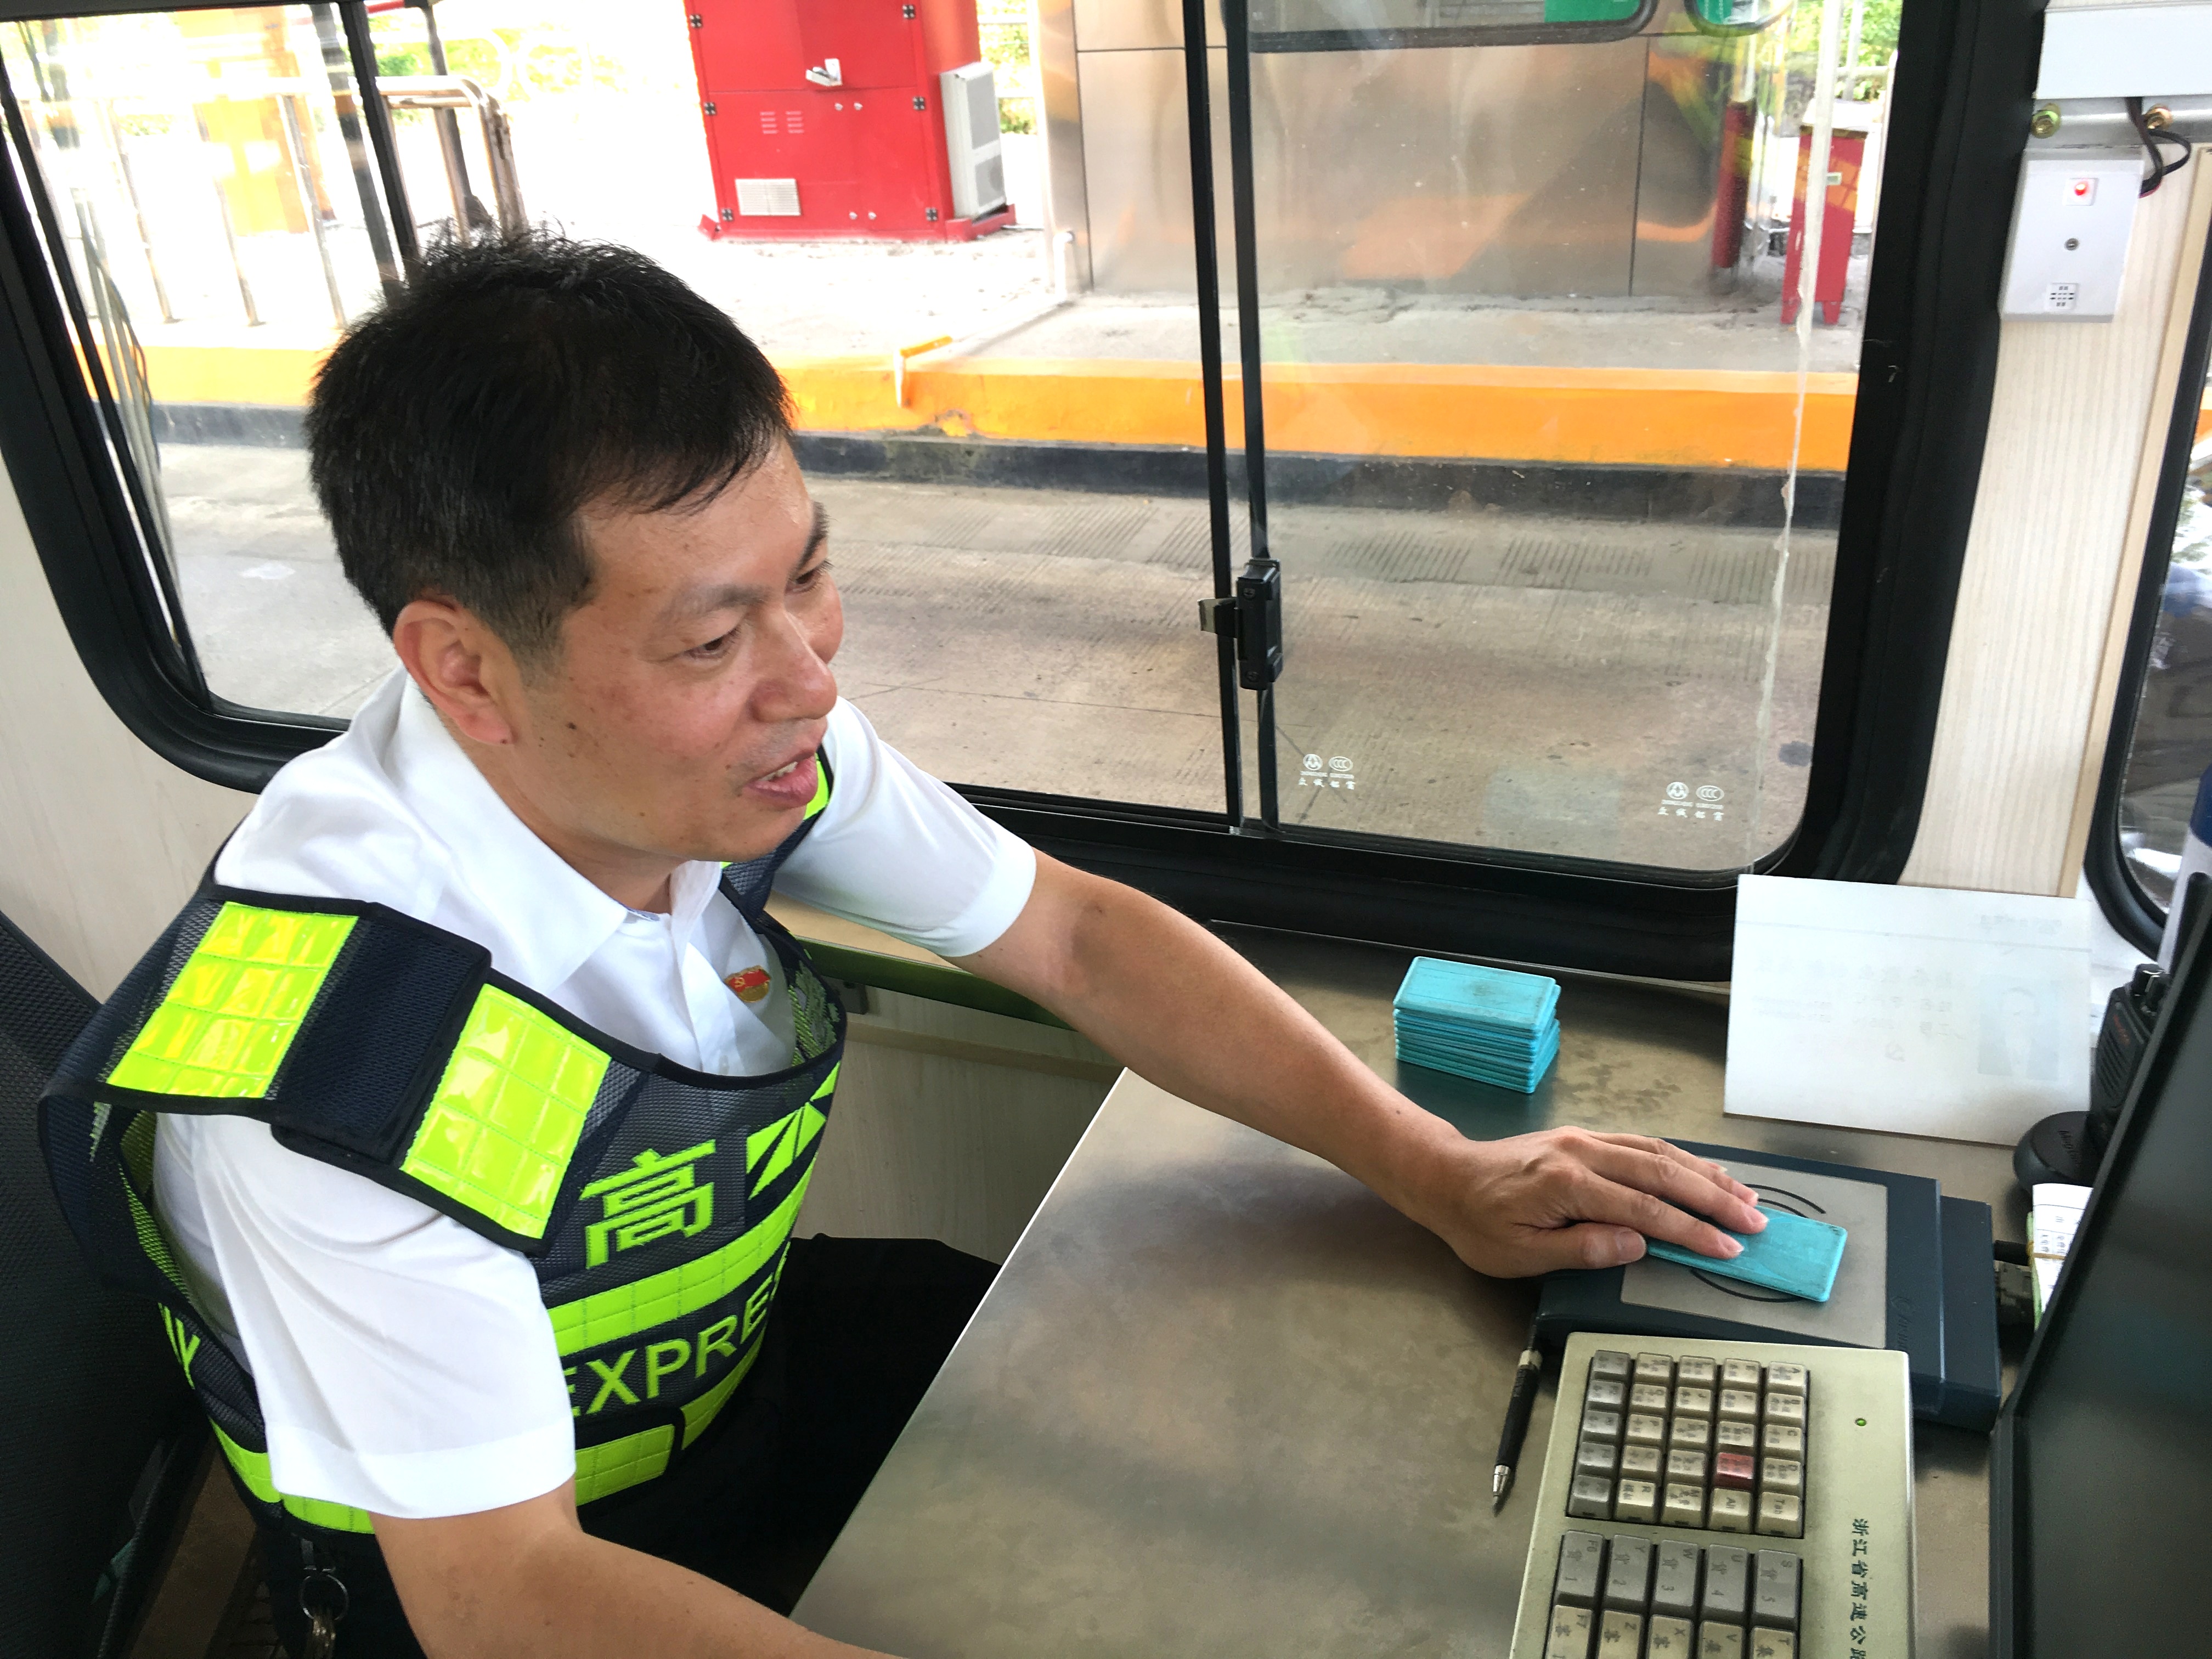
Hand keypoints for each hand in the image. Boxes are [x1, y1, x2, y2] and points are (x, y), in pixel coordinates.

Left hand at [1408, 1127, 1765, 1277]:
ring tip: (1744, 1197)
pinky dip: (1678, 1158)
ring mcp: (1584, 1140)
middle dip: (1714, 1198)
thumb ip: (1582, 1248)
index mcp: (1567, 1184)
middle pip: (1662, 1174)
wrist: (1447, 1178)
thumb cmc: (1478, 1224)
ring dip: (1704, 1174)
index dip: (1691, 1230)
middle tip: (1755, 1222)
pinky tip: (1701, 1172)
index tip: (1727, 1249)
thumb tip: (1639, 1244)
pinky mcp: (1584, 1138)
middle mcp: (1581, 1153)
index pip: (1644, 1210)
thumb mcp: (1520, 1253)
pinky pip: (1641, 1144)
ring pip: (1657, 1153)